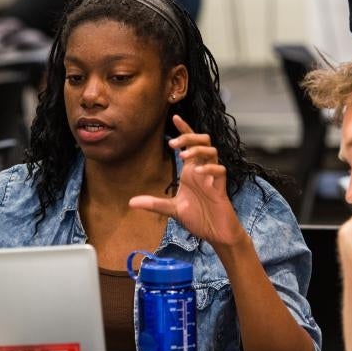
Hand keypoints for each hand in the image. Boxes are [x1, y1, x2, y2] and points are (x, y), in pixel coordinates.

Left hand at [128, 115, 247, 248]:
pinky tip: (199, 171)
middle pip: (202, 141)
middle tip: (173, 143)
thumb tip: (131, 202)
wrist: (216, 233)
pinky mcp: (220, 187)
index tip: (175, 117)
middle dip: (189, 136)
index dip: (184, 129)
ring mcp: (212, 177)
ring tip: (184, 155)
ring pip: (212, 151)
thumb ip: (154, 204)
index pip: (190, 144)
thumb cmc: (199, 217)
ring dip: (197, 150)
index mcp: (191, 171)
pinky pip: (220, 170)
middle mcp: (202, 170)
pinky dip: (210, 168)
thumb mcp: (172, 209)